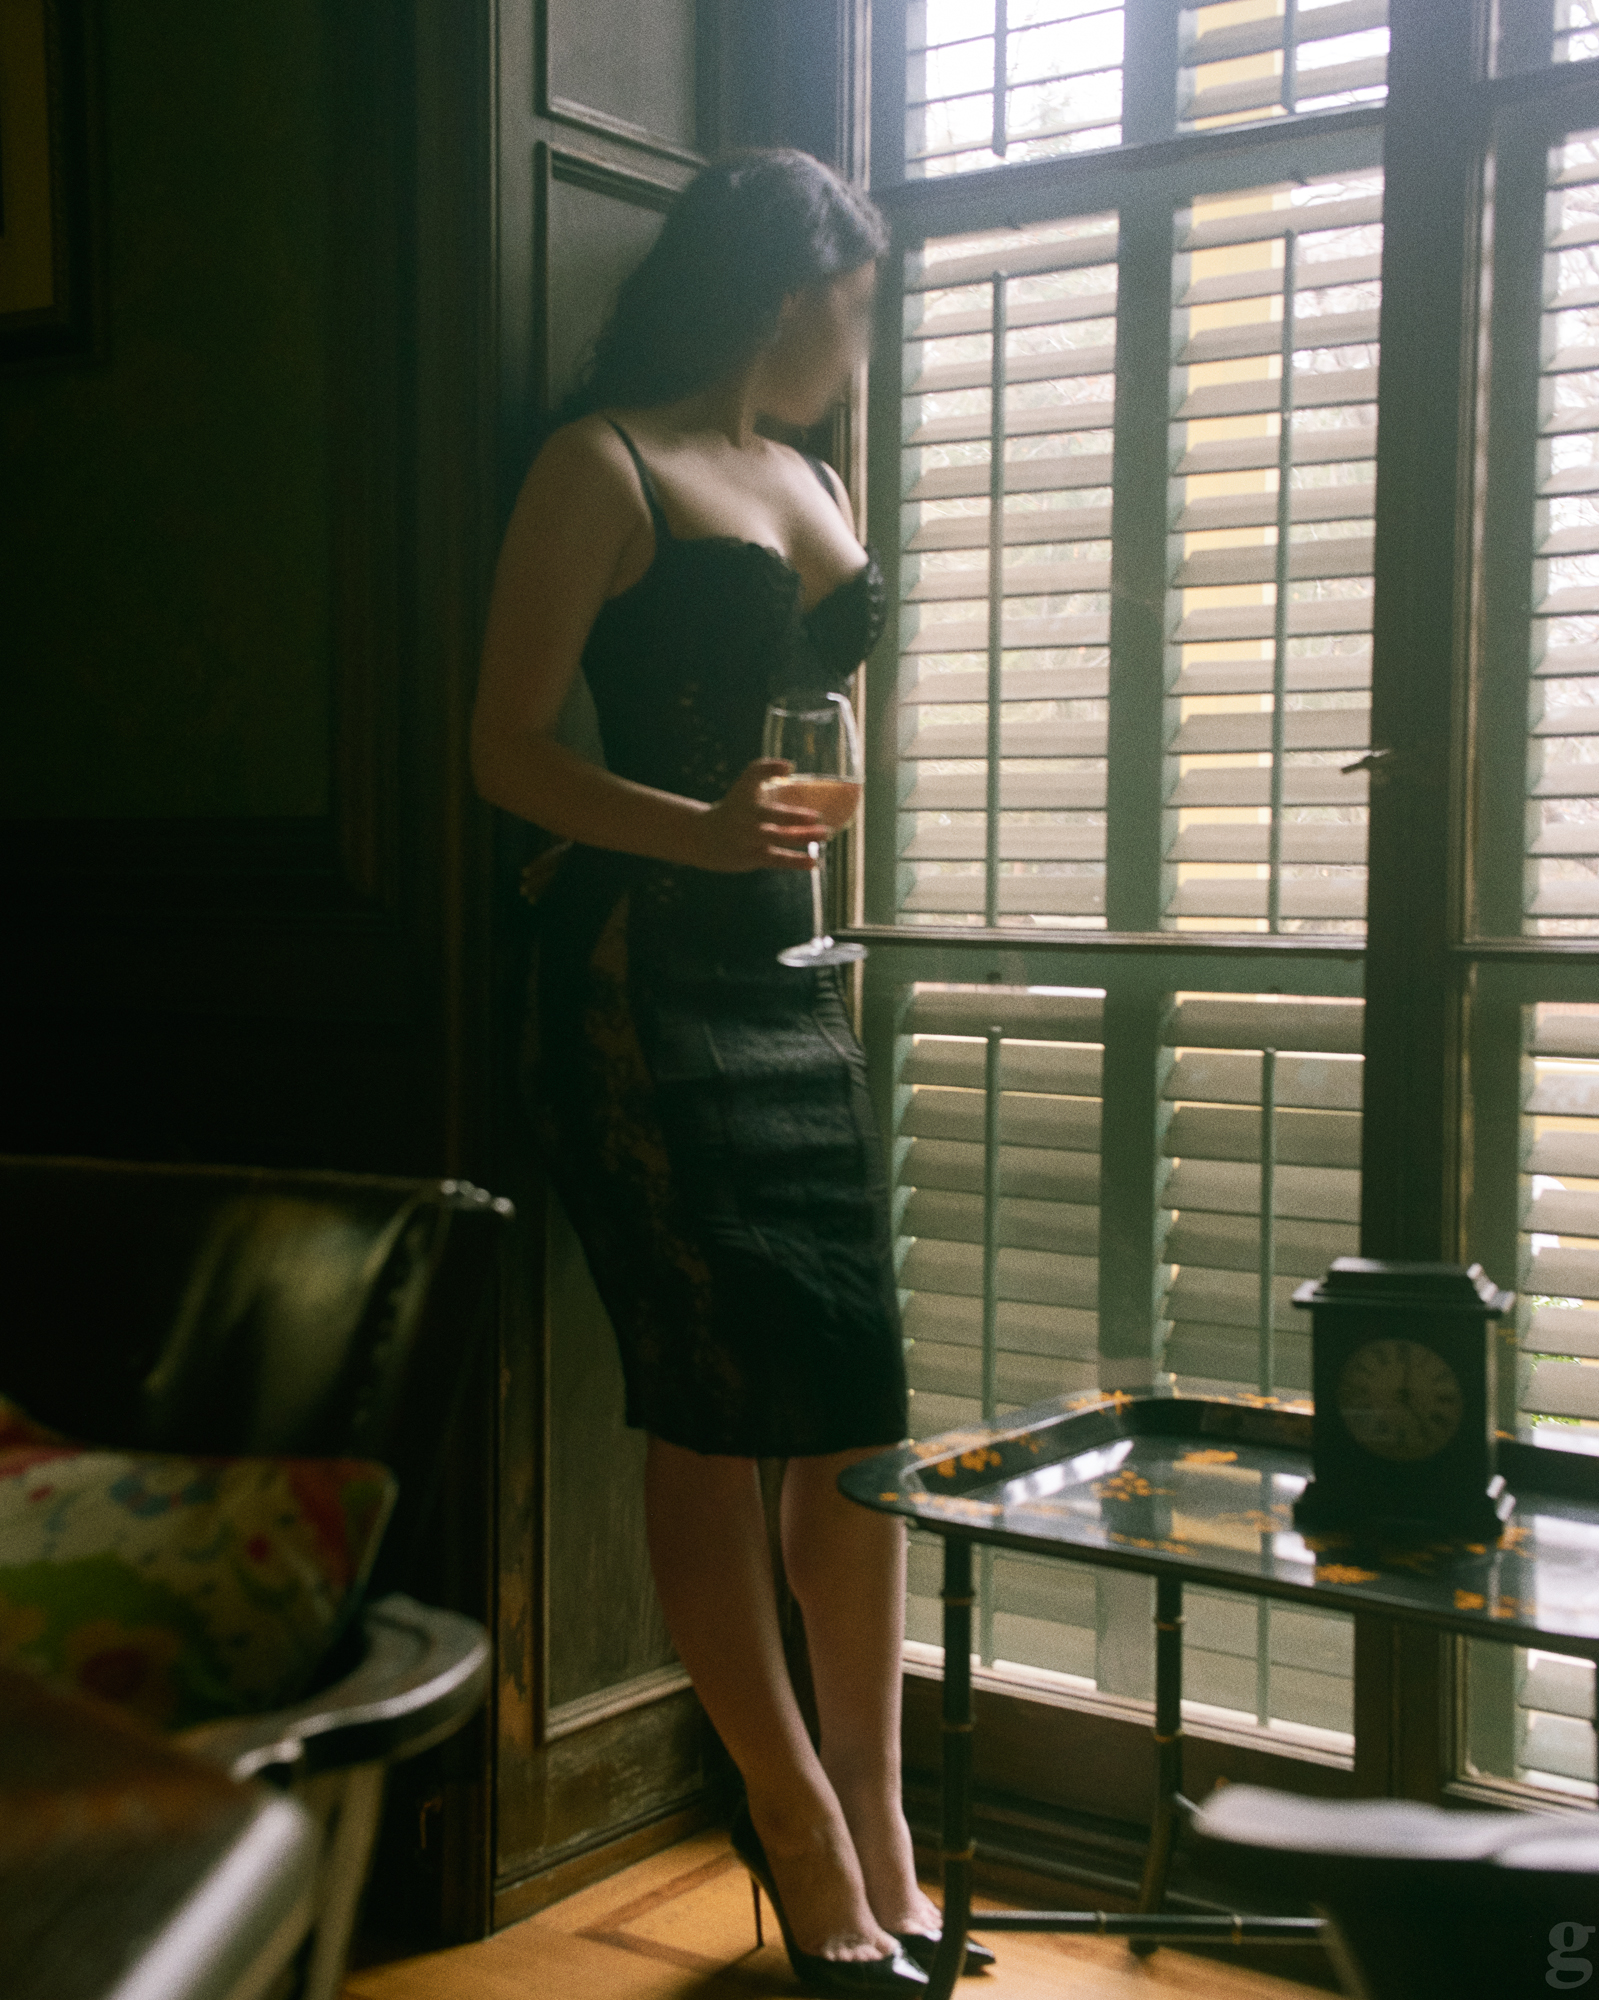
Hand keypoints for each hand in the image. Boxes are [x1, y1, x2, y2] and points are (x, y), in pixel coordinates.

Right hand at [689, 759, 826, 872]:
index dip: (773, 779)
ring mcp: (750, 841)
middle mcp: (747, 821)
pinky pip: (777, 861)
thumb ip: (764, 769)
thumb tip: (790, 766)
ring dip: (802, 838)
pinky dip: (795, 861)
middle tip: (818, 817)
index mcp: (746, 802)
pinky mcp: (753, 858)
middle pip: (773, 818)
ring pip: (778, 839)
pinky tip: (814, 862)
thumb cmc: (734, 806)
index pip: (759, 789)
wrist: (706, 837)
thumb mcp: (743, 784)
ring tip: (826, 834)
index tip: (792, 775)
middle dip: (795, 818)